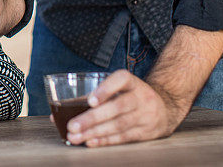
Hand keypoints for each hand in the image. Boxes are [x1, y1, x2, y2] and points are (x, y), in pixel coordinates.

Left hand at [61, 70, 187, 146]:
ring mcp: (145, 115)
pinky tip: (91, 142)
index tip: (90, 100)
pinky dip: (106, 140)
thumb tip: (56, 115)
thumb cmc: (130, 96)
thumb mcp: (120, 89)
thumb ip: (92, 97)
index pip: (121, 80)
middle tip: (72, 126)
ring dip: (95, 132)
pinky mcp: (146, 132)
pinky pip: (124, 137)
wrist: (165, 108)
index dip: (106, 89)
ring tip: (76, 137)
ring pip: (119, 125)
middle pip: (117, 107)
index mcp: (132, 81)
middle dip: (92, 118)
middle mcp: (141, 97)